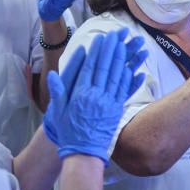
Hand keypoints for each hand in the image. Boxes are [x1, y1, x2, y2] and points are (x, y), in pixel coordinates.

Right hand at [43, 29, 146, 162]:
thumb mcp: (58, 112)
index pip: (90, 67)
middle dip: (111, 49)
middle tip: (117, 35)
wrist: (82, 154)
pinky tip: (136, 69)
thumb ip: (58, 92)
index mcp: (80, 94)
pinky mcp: (117, 111)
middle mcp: (96, 96)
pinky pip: (125, 92)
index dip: (97, 51)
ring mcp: (108, 103)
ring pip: (117, 77)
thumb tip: (53, 74)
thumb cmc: (67, 132)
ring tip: (127, 45)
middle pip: (105, 68)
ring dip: (123, 60)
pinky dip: (130, 80)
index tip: (101, 39)